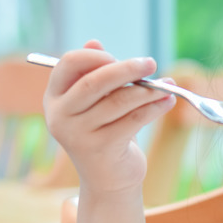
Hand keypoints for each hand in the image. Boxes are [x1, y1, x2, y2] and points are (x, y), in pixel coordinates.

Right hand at [43, 40, 175, 196]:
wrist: (108, 180)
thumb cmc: (104, 132)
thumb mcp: (96, 103)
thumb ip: (94, 73)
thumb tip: (94, 42)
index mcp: (54, 97)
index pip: (69, 63)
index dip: (97, 56)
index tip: (120, 58)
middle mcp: (60, 116)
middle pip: (94, 82)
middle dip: (126, 69)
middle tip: (151, 63)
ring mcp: (78, 134)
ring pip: (118, 101)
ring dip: (147, 90)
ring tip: (167, 85)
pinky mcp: (101, 149)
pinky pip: (133, 120)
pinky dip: (154, 108)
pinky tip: (168, 102)